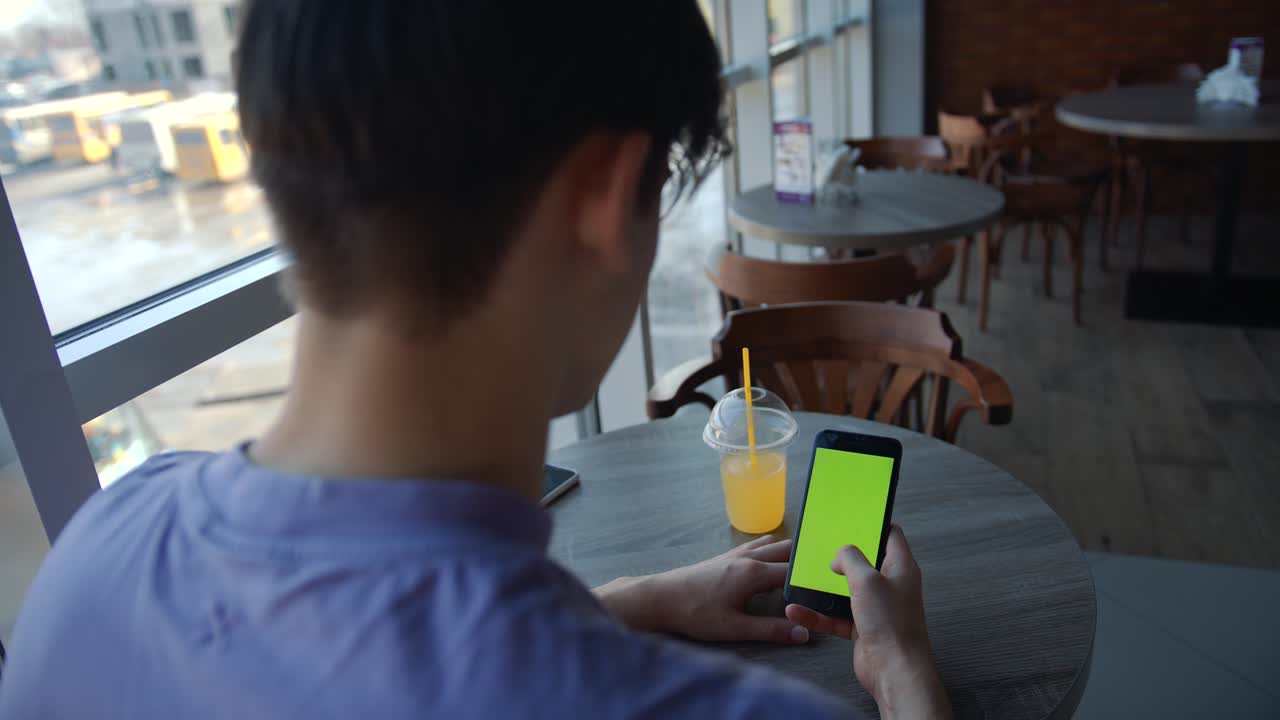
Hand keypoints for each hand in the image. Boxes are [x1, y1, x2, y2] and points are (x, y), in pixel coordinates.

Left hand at [595, 534, 810, 644]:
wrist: (661, 597)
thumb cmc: (695, 613)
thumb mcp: (735, 627)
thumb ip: (770, 630)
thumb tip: (803, 633)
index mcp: (754, 573)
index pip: (793, 570)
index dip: (812, 576)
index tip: (830, 582)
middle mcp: (748, 558)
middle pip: (786, 551)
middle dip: (805, 559)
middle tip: (825, 568)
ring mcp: (736, 554)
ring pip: (771, 545)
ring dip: (788, 552)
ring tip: (804, 562)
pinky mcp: (725, 556)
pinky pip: (755, 545)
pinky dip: (770, 548)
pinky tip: (771, 554)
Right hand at [784, 525, 951, 719]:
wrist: (893, 671)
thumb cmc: (891, 625)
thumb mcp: (867, 580)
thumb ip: (850, 558)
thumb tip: (840, 555)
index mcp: (900, 567)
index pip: (890, 535)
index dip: (874, 523)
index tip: (854, 517)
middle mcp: (890, 585)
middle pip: (864, 561)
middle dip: (842, 555)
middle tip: (823, 546)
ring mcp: (876, 607)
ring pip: (846, 589)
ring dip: (824, 587)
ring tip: (804, 578)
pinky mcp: (862, 627)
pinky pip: (835, 616)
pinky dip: (817, 614)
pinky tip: (798, 611)